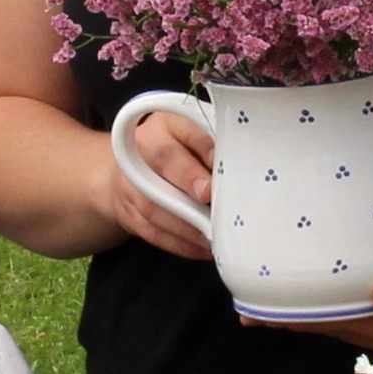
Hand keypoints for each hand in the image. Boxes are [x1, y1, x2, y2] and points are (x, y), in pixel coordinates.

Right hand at [109, 108, 216, 263]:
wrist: (131, 169)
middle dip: (189, 181)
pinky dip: (181, 244)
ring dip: (188, 223)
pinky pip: (153, 233)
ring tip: (216, 233)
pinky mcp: (128, 214)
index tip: (219, 161)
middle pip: (163, 164)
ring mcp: (129, 185)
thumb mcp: (193, 135)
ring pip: (155, 205)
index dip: (202, 146)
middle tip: (211, 198)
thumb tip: (243, 165)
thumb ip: (213, 144)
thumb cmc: (178, 150)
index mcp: (164, 125)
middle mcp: (141, 150)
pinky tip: (204, 248)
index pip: (183, 130)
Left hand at [274, 224, 372, 358]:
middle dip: (294, 322)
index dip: (300, 321)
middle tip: (247, 309)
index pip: (342, 326)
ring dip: (307, 317)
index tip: (261, 314)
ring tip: (266, 305)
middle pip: (336, 331)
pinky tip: (310, 297)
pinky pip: (356, 317)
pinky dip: (329, 309)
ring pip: (342, 326)